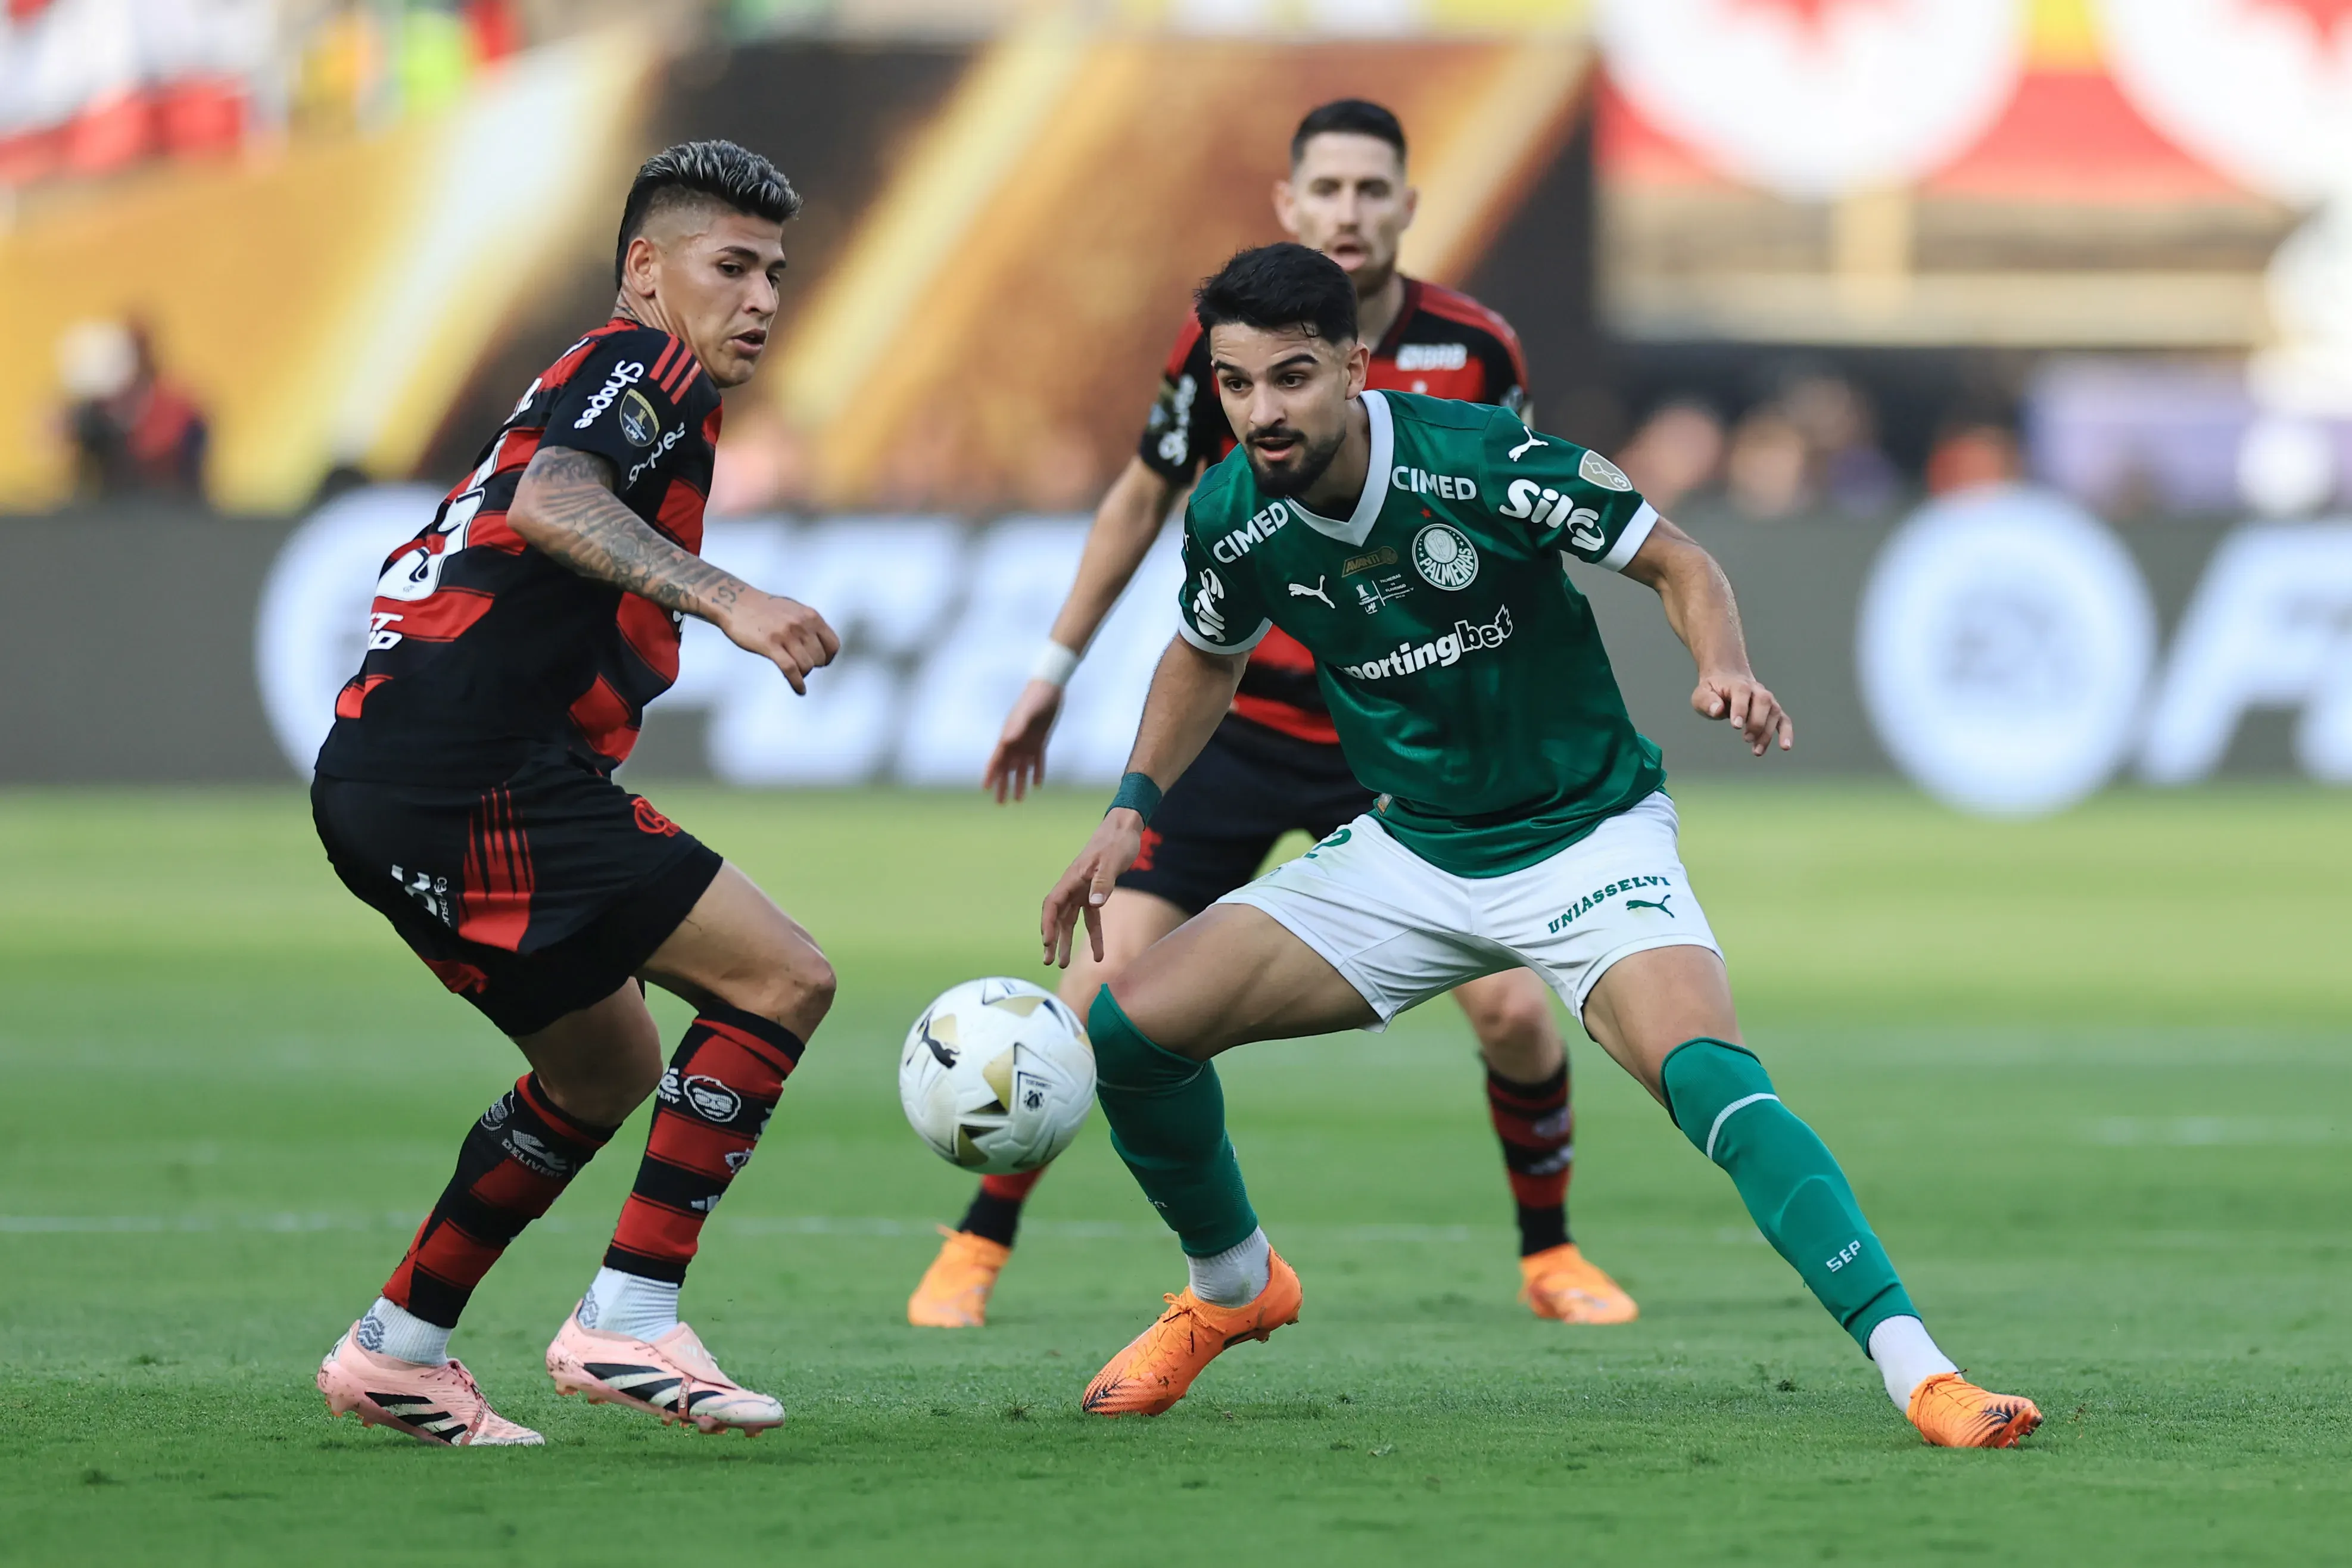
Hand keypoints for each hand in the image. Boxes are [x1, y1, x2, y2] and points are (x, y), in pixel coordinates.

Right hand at [723, 591, 839, 694]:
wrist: (736, 601)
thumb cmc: (765, 609)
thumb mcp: (793, 610)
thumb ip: (809, 624)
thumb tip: (822, 643)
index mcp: (810, 616)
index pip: (833, 645)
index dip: (828, 658)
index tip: (820, 662)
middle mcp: (801, 624)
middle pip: (819, 658)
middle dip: (812, 666)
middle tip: (801, 666)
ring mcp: (786, 634)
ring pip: (806, 665)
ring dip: (803, 674)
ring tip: (795, 674)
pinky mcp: (770, 645)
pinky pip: (791, 670)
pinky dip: (797, 683)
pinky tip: (800, 690)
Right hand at [985, 679, 1065, 802]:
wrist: (1049, 688)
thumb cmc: (1035, 699)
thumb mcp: (1027, 713)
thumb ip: (1016, 727)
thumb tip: (1006, 741)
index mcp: (1008, 736)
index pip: (996, 760)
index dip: (990, 774)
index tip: (985, 789)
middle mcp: (1016, 741)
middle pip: (1007, 769)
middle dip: (1003, 786)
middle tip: (1000, 803)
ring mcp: (1028, 741)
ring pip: (1021, 768)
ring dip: (1019, 783)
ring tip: (1018, 800)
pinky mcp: (1041, 740)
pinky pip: (1038, 760)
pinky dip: (1036, 772)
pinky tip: (1036, 786)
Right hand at [1041, 809, 1144, 967]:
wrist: (1125, 828)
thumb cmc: (1117, 841)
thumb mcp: (1112, 861)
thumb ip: (1103, 882)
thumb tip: (1094, 904)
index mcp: (1072, 878)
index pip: (1052, 904)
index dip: (1048, 924)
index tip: (1047, 942)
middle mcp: (1073, 886)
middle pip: (1058, 916)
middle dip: (1052, 939)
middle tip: (1049, 960)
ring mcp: (1083, 890)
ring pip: (1071, 920)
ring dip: (1067, 941)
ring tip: (1064, 964)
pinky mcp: (1095, 893)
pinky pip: (1091, 918)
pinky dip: (1094, 936)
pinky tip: (1099, 954)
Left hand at [1693, 669, 1792, 756]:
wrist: (1728, 680)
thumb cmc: (1713, 691)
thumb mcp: (1702, 694)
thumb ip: (1707, 701)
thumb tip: (1717, 710)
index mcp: (1737, 684)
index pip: (1742, 693)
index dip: (1741, 708)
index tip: (1736, 726)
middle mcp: (1756, 690)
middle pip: (1763, 701)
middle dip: (1757, 722)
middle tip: (1746, 739)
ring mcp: (1767, 700)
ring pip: (1774, 712)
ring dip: (1768, 733)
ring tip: (1756, 751)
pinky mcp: (1772, 711)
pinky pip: (1784, 720)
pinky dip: (1786, 732)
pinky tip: (1785, 747)